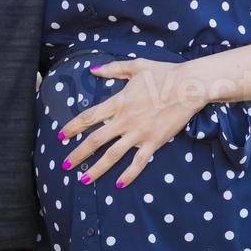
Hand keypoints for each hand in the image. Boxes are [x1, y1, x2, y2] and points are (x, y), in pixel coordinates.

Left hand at [58, 59, 206, 188]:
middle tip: (64, 165)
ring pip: (113, 156)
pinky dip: (128, 175)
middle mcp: (125, 120)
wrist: (189, 86)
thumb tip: (93, 69)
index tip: (61, 136)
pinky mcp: (154, 142)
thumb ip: (112, 68)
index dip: (73, 127)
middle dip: (78, 154)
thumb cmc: (163, 74)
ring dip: (97, 169)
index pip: (89, 117)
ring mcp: (139, 133)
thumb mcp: (136, 66)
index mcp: (119, 102)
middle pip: (96, 140)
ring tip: (83, 179)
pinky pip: (138, 162)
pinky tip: (118, 184)